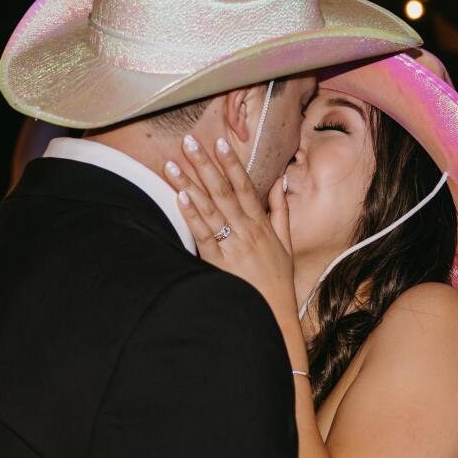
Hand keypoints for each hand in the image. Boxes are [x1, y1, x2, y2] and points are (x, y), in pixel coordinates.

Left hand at [161, 134, 298, 327]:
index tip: (220, 141)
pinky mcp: (219, 263)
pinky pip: (203, 235)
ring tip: (171, 164)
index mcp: (261, 224)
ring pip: (208, 209)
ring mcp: (232, 246)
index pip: (245, 186)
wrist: (273, 316)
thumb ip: (281, 211)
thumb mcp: (286, 244)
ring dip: (188, 184)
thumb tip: (279, 181)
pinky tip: (179, 198)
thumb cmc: (278, 281)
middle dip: (204, 164)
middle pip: (222, 191)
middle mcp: (247, 231)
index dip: (232, 163)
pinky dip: (192, 215)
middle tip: (188, 141)